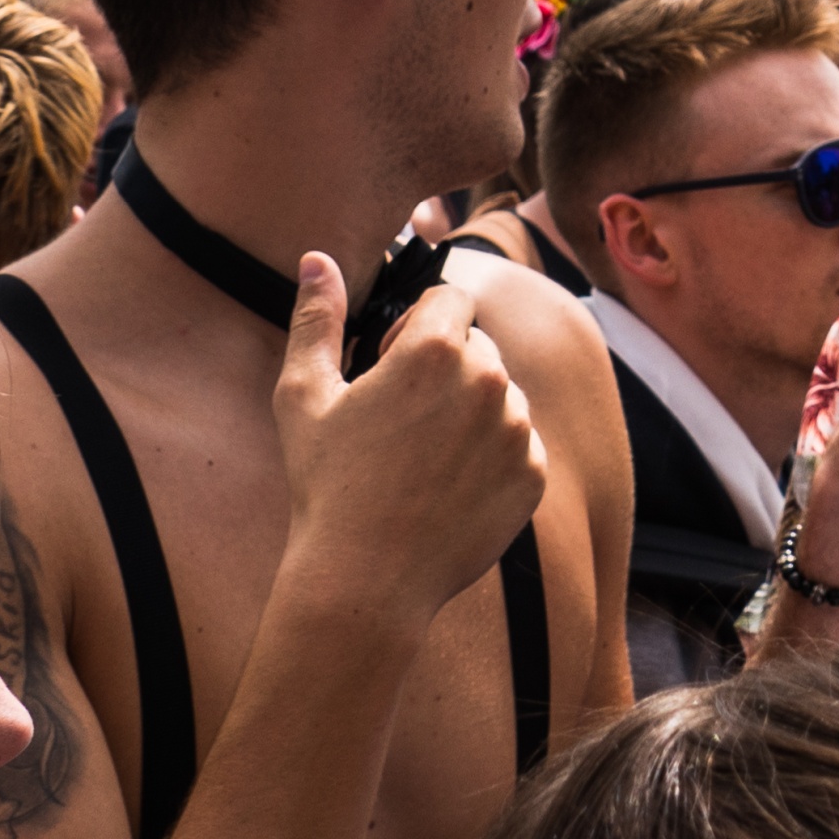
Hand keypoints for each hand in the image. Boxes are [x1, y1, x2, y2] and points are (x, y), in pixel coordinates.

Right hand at [269, 253, 549, 624]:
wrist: (366, 580)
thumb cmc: (327, 483)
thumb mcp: (303, 394)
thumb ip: (316, 317)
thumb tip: (317, 258)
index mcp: (436, 349)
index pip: (450, 299)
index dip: (416, 326)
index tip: (389, 365)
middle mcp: (490, 380)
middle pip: (477, 345)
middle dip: (445, 367)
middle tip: (401, 419)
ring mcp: (519, 432)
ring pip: (502, 395)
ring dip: (471, 410)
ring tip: (422, 458)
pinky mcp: (534, 476)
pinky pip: (520, 444)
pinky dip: (491, 456)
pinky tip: (447, 487)